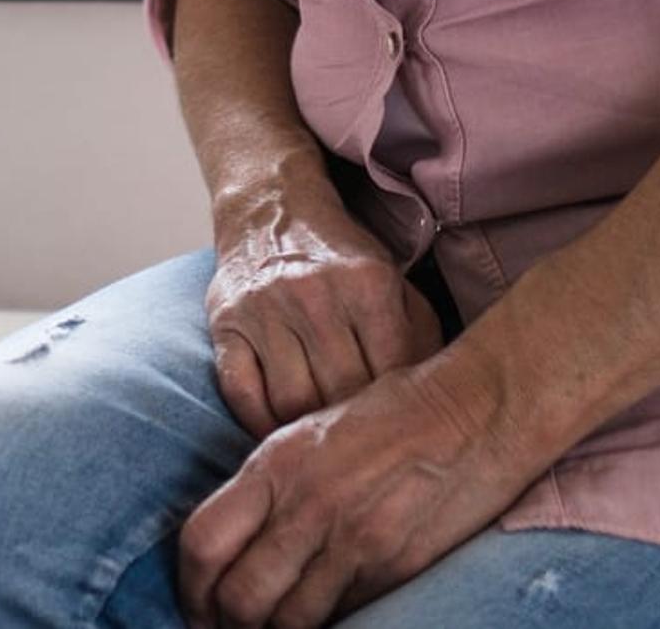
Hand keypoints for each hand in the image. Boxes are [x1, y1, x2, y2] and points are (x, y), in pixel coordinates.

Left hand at [174, 354, 550, 628]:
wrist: (476, 411)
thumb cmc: (394, 412)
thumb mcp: (312, 433)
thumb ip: (271, 486)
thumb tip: (239, 540)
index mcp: (276, 464)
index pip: (203, 541)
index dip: (189, 586)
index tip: (196, 602)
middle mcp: (307, 506)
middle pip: (239, 598)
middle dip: (226, 623)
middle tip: (228, 628)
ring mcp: (352, 542)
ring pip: (288, 621)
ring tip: (273, 628)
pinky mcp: (392, 568)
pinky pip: (343, 615)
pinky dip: (326, 622)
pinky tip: (324, 615)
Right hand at [203, 196, 439, 432]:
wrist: (273, 210)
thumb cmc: (341, 260)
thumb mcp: (393, 281)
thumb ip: (420, 334)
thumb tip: (433, 398)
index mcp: (367, 284)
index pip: (391, 370)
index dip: (398, 410)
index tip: (399, 431)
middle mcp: (314, 295)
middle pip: (340, 392)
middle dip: (354, 428)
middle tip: (363, 450)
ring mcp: (265, 311)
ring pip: (290, 401)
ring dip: (307, 431)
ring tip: (322, 443)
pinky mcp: (226, 324)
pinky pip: (240, 392)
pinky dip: (259, 424)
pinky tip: (279, 432)